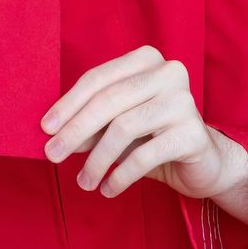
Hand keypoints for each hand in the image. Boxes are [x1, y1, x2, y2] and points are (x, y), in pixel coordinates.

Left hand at [41, 45, 244, 200]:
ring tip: (84, 181)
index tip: (45, 128)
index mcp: (146, 60)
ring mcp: (184, 101)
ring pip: (124, 128)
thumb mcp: (116, 125)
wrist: (202, 163)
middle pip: (108, 100)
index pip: (98, 79)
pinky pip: (145, 155)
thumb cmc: (152, 137)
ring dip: (97, 159)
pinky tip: (108, 189)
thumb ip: (89, 123)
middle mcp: (169, 73)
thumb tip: (53, 133)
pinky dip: (120, 175)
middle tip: (53, 155)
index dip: (68, 104)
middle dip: (75, 131)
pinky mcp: (193, 133)